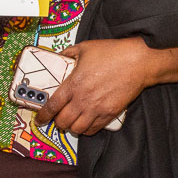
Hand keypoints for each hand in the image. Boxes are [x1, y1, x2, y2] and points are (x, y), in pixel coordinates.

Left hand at [37, 38, 169, 136]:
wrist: (138, 62)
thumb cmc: (113, 53)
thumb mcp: (86, 48)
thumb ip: (69, 53)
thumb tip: (61, 56)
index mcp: (73, 84)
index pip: (52, 106)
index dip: (43, 115)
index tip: (40, 119)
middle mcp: (82, 99)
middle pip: (63, 121)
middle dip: (58, 122)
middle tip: (58, 118)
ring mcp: (96, 108)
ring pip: (77, 129)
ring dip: (72, 127)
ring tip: (72, 122)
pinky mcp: (109, 113)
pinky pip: (94, 129)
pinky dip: (87, 129)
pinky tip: (86, 123)